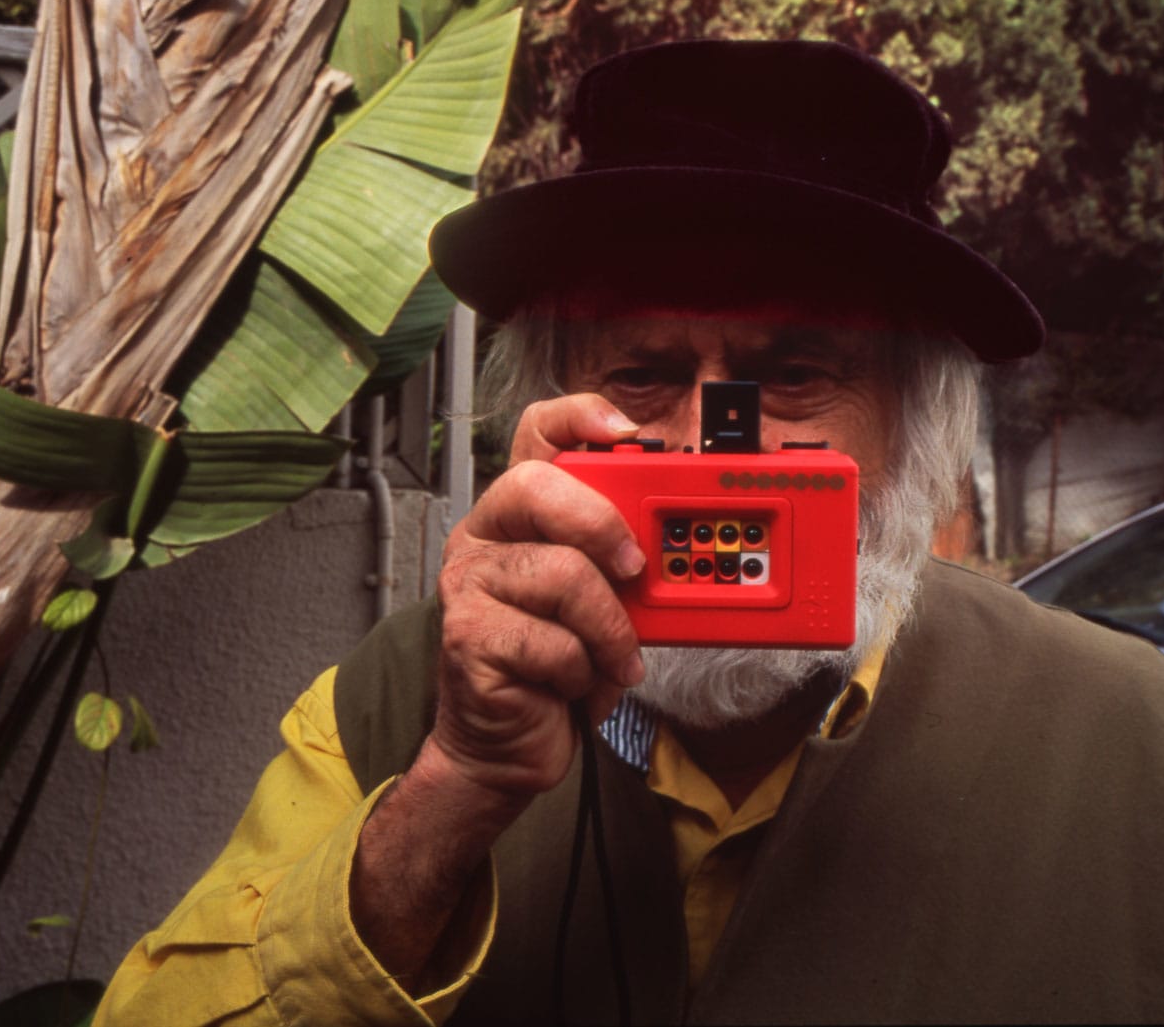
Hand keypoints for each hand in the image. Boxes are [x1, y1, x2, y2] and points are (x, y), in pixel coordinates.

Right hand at [352, 393, 646, 983]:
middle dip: (602, 523)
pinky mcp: (467, 637)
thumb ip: (628, 559)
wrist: (508, 748)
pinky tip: (575, 683)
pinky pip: (554, 642)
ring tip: (613, 657)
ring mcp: (469, 585)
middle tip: (636, 568)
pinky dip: (585, 672)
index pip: (538, 434)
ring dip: (609, 630)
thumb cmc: (559, 668)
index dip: (581, 416)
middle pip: (539, 486)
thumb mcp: (606, 600)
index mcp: (521, 513)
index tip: (629, 429)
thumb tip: (696, 539)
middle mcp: (486, 535)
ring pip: (563, 575)